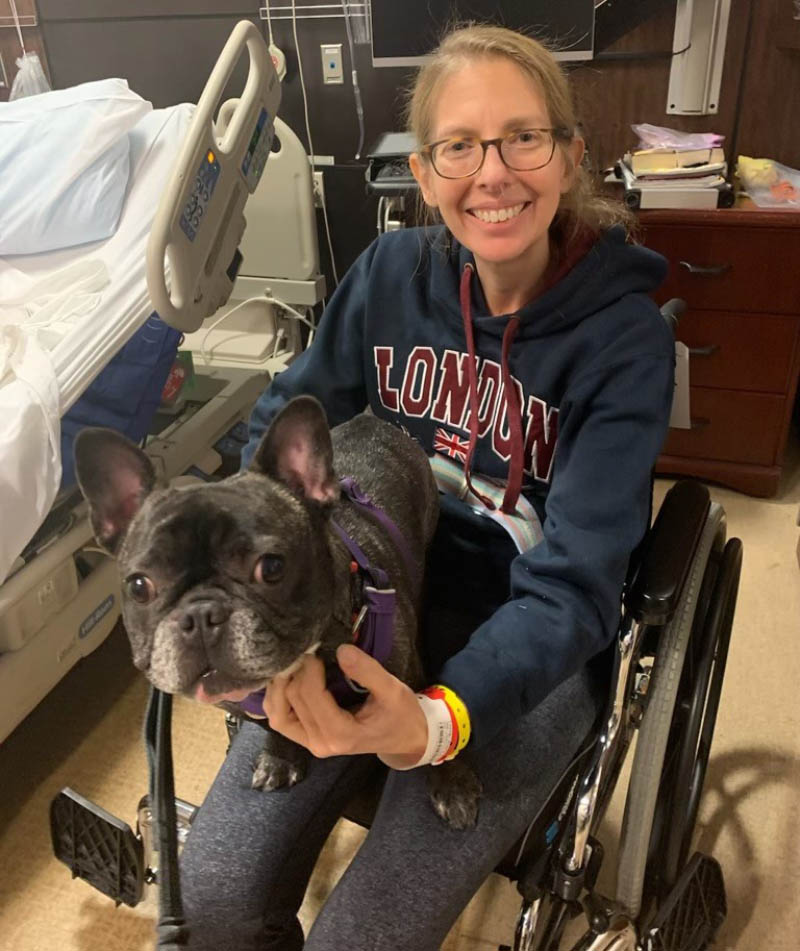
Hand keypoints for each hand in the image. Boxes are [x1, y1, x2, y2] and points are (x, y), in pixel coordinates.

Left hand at [263, 644, 427, 768]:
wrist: (404, 737)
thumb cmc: (400, 714)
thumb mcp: (392, 689)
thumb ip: (367, 671)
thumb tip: (340, 649)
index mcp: (341, 734)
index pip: (310, 695)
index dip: (310, 668)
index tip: (320, 651)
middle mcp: (320, 743)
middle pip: (292, 700)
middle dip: (297, 672)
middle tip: (311, 652)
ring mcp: (310, 743)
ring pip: (277, 713)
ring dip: (279, 686)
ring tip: (295, 664)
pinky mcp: (306, 738)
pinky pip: (280, 718)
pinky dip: (277, 698)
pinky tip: (288, 679)